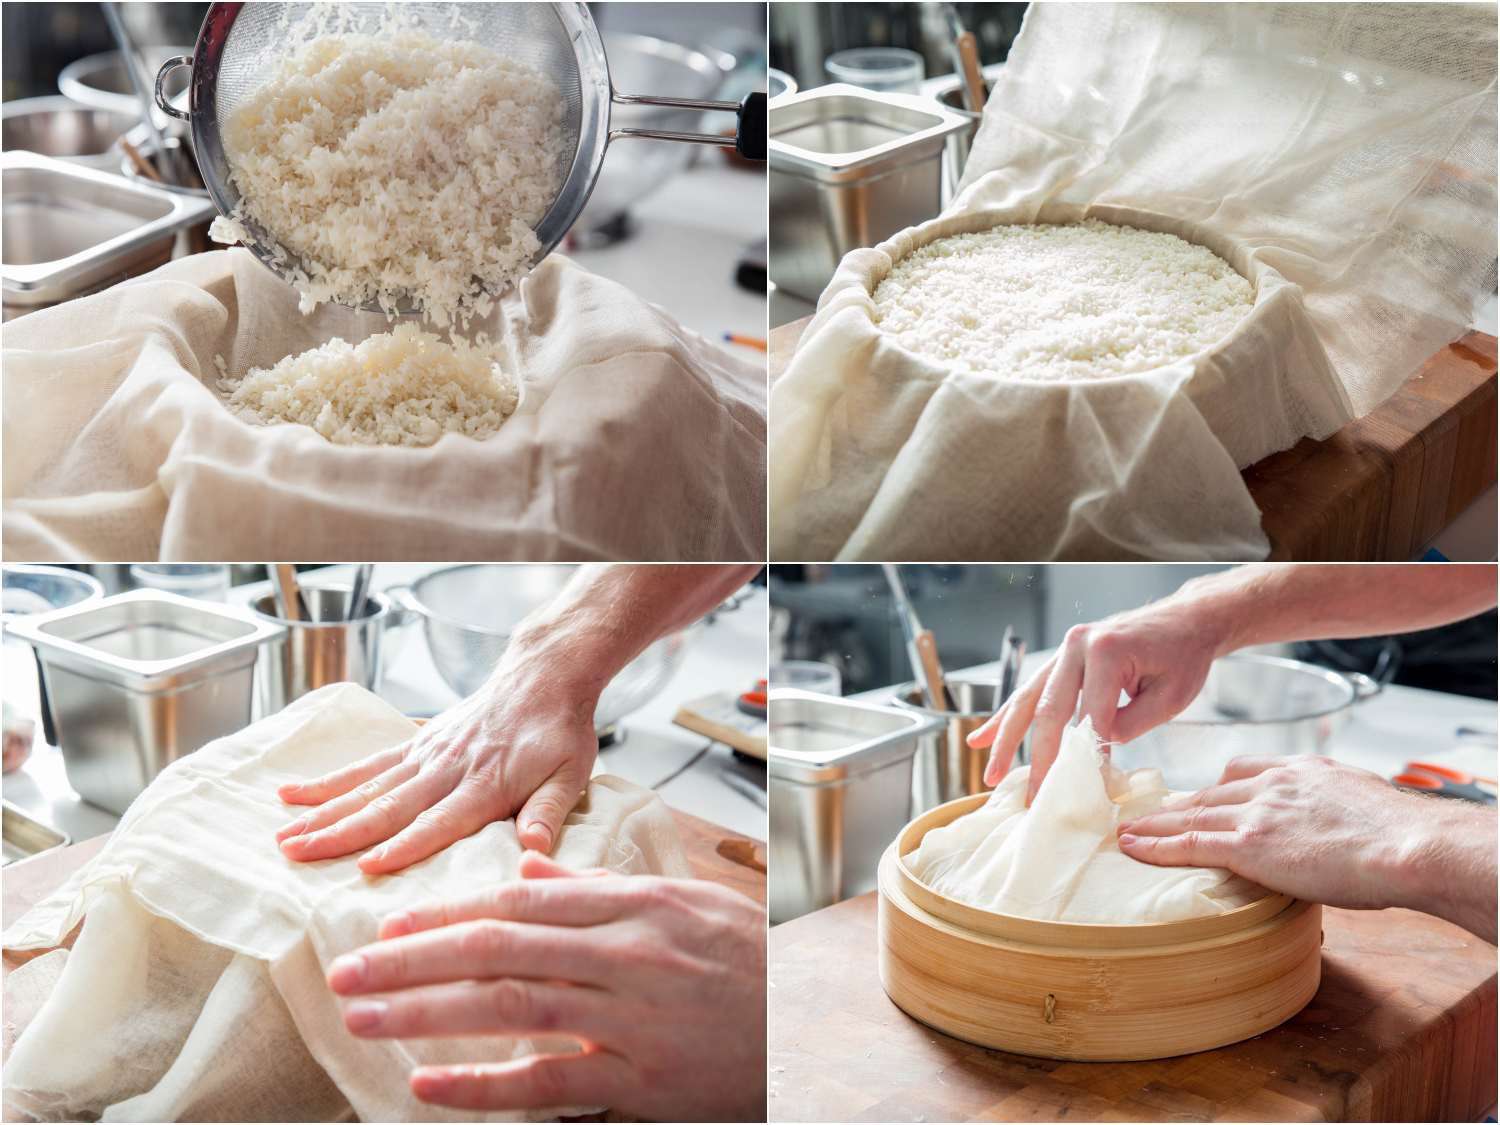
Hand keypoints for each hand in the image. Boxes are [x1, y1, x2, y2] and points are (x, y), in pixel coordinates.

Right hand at [276, 647, 598, 873]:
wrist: (545, 674)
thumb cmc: (561, 731)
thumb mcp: (571, 773)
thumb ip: (548, 811)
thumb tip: (534, 850)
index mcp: (486, 784)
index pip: (440, 821)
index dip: (405, 846)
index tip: (368, 867)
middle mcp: (447, 768)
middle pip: (388, 806)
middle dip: (340, 834)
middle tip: (296, 856)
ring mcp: (426, 754)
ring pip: (366, 787)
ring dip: (323, 812)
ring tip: (283, 836)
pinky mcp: (416, 742)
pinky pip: (367, 764)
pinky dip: (329, 779)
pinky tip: (293, 792)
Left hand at [326, 852, 767, 1120]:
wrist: (812, 1027)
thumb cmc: (749, 962)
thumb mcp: (685, 904)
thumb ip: (600, 887)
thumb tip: (528, 868)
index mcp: (635, 905)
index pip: (522, 903)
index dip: (449, 912)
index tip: (392, 922)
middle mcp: (627, 954)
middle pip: (500, 949)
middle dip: (415, 958)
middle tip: (348, 970)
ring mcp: (631, 1017)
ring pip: (511, 1007)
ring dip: (428, 1013)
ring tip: (366, 1016)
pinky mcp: (641, 1078)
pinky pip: (549, 1082)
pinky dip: (485, 1085)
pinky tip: (431, 1085)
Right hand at [966, 591, 1228, 801]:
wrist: (1185, 618)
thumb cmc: (1183, 657)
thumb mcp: (1170, 697)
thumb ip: (1130, 724)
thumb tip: (1094, 751)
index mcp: (1106, 650)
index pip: (1091, 717)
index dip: (1087, 758)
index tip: (1084, 793)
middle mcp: (1076, 645)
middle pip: (1048, 711)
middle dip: (1038, 758)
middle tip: (1032, 797)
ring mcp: (1064, 649)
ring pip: (1028, 701)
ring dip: (1007, 740)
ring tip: (992, 775)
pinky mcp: (1061, 658)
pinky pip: (1030, 691)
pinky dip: (1006, 717)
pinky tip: (983, 739)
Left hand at [1117, 755, 1498, 941]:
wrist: (1407, 845)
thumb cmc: (1400, 834)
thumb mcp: (1362, 800)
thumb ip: (1334, 805)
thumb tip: (1337, 825)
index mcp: (1299, 771)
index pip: (1243, 772)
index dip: (1214, 788)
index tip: (1196, 795)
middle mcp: (1271, 785)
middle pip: (1209, 794)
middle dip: (1176, 806)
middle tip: (1147, 814)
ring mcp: (1256, 813)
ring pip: (1192, 816)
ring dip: (1155, 825)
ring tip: (1127, 831)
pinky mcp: (1248, 845)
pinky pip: (1191, 844)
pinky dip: (1156, 845)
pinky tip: (1132, 846)